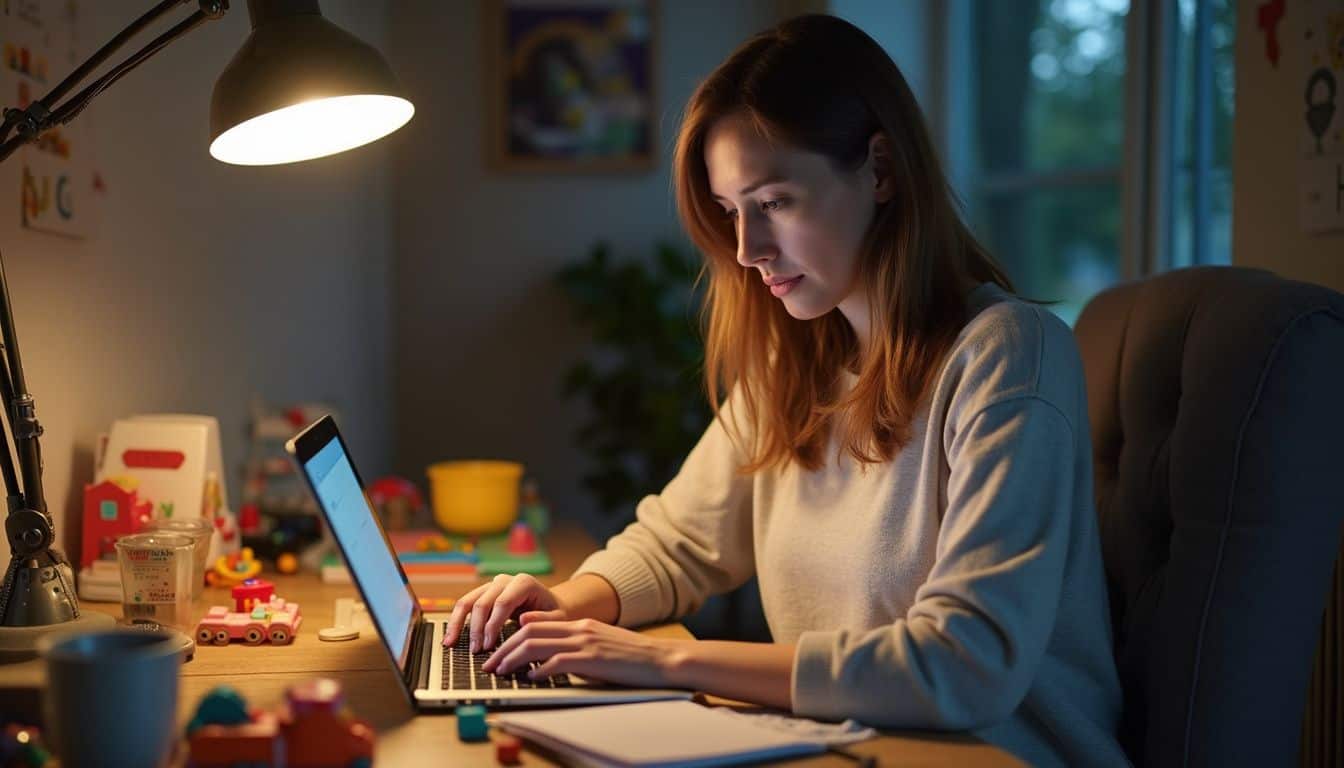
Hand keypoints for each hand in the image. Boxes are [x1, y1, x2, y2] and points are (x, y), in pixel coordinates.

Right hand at [444, 573, 568, 651]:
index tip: (488, 646)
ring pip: (468, 601)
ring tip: (451, 644)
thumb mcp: (557, 619)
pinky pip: (465, 605)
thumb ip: (545, 620)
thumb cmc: (554, 614)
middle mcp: (505, 580)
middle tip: (475, 651)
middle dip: (477, 628)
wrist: (550, 606)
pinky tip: (450, 638)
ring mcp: (492, 585)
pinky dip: (456, 621)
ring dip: (458, 624)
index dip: (493, 625)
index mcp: (524, 583)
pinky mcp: (483, 594)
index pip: (502, 602)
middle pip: (483, 602)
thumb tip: (525, 619)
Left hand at [480, 618, 687, 688]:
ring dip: (513, 659)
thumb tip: (545, 645)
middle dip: (505, 649)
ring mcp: (585, 643)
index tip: (497, 651)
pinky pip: (557, 662)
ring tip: (501, 671)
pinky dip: (539, 670)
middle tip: (491, 665)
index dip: (511, 637)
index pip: (535, 624)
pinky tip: (531, 679)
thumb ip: (573, 639)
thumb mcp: (598, 641)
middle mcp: (579, 628)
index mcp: (580, 623)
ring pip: (536, 645)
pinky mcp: (592, 660)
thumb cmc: (631, 656)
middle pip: (529, 633)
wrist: (660, 659)